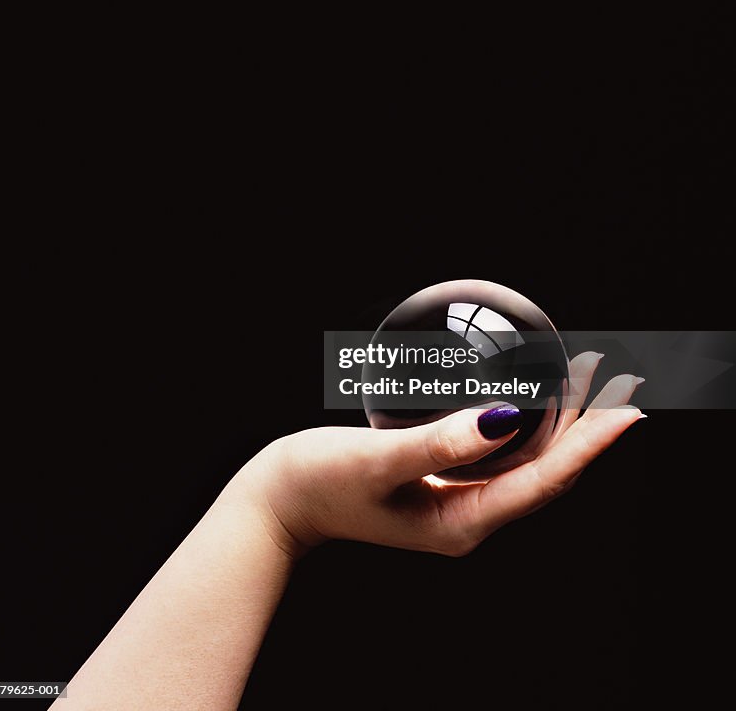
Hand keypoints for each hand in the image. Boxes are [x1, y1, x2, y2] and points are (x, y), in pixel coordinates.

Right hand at [227, 352, 643, 558]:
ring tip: (585, 381)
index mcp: (462, 522)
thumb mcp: (378, 461)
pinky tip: (525, 402)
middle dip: (587, 429)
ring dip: (561, 424)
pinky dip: (525, 426)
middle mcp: (468, 518)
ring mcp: (455, 505)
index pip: (545, 481)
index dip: (590, 444)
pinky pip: (500, 457)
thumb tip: (504, 418)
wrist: (278, 502)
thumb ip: (440, 443)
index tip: (625, 409)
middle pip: (546, 473)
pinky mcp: (440, 488)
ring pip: (527, 464)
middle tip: (618, 381)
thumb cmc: (320, 481)